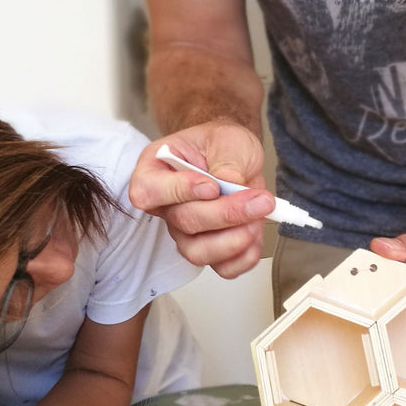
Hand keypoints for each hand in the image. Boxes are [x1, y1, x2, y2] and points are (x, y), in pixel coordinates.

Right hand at [127, 121, 271, 278]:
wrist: (237, 157)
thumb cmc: (221, 144)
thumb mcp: (226, 138)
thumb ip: (226, 160)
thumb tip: (230, 184)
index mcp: (154, 171)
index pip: (148, 192)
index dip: (179, 192)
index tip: (213, 186)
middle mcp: (165, 206)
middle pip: (183, 223)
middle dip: (225, 213)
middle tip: (258, 199)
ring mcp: (185, 231)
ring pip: (198, 252)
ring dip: (234, 240)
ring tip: (258, 216)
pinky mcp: (209, 247)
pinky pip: (221, 267)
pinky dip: (244, 257)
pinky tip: (256, 234)